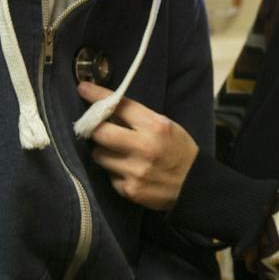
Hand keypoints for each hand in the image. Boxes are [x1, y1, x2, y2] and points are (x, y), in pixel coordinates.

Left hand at [80, 82, 198, 210]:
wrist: (195, 185)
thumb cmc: (179, 150)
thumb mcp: (166, 126)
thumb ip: (138, 118)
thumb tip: (108, 108)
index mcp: (155, 126)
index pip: (119, 106)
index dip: (97, 96)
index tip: (84, 89)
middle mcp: (144, 148)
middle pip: (100, 132)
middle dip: (93, 128)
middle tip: (94, 127)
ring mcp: (135, 171)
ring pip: (99, 155)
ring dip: (104, 152)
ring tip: (117, 153)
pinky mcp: (130, 190)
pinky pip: (109, 175)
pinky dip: (114, 171)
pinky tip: (128, 171)